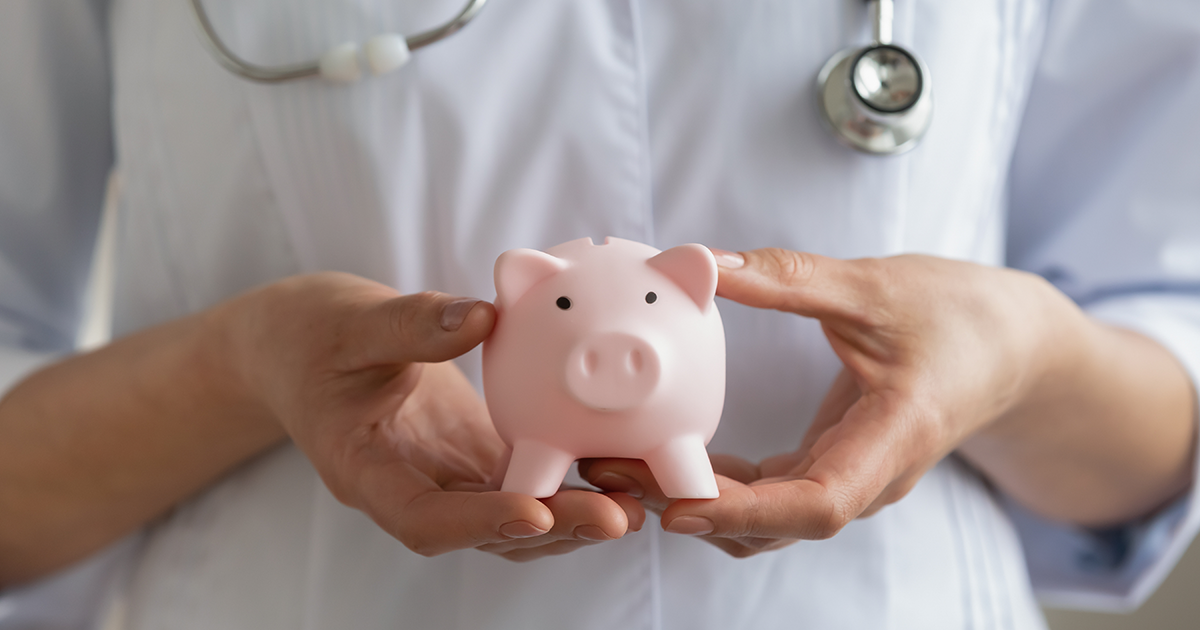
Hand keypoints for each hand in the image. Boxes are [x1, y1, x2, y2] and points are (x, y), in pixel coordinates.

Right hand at [222, 273, 642, 560]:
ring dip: (571, 518)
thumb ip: (414, 324)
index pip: (424, 520)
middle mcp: (412, 489)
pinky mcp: (472, 456)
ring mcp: (445, 477)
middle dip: (551, 530)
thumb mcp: (354, 323)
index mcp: (366, 473)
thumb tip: (484, 313)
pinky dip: (567, 482)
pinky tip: (617, 466)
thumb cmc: (313, 334)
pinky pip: (522, 480)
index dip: (479, 523)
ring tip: (634, 503)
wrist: (302, 344)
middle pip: (484, 532)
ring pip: (512, 517)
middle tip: (617, 516)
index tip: (535, 511)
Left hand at [585, 249, 1074, 555]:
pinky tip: (668, 450)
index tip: (679, 505)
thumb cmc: (962, 317)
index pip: (818, 504)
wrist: (1014, 346)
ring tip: (620, 463)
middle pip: (774, 523)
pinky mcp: (832, 464)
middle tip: (611, 470)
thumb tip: (709, 261)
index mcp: (895, 441)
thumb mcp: (878, 287)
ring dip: (694, 498)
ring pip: (764, 518)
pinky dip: (716, 481)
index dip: (746, 511)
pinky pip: (768, 491)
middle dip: (691, 506)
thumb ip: (792, 280)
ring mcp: (849, 477)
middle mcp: (869, 477)